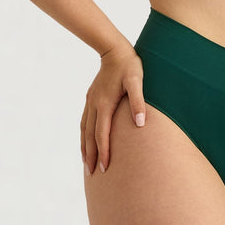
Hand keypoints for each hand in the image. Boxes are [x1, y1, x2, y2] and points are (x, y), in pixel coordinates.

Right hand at [81, 43, 145, 175]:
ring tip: (86, 163)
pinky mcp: (91, 97)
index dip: (104, 152)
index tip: (105, 168)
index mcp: (105, 104)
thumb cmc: (130, 65)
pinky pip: (84, 120)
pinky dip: (83, 134)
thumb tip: (140, 124)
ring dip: (84, 147)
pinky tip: (85, 140)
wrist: (115, 50)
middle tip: (92, 174)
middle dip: (91, 156)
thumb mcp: (137, 81)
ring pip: (84, 129)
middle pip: (90, 136)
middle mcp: (95, 105)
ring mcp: (91, 101)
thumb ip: (139, 102)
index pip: (103, 134)